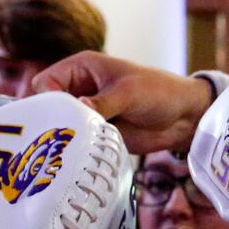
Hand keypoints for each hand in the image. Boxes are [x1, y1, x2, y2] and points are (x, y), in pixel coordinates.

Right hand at [32, 52, 213, 153]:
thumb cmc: (159, 91)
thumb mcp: (129, 92)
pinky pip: (76, 142)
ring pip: (60, 126)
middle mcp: (79, 89)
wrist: (184, 117)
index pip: (46, 82)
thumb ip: (103, 102)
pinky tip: (73, 159)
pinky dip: (74, 149)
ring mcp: (86, 113)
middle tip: (52, 141)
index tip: (53, 118)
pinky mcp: (95, 132)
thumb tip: (78, 108)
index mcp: (81, 68)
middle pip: (49, 107)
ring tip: (62, 152)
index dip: (45, 99)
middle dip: (49, 122)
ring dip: (62, 138)